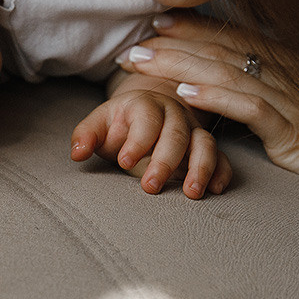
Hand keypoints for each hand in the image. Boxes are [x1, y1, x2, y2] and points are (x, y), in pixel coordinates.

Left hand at [71, 73, 232, 198]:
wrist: (148, 110)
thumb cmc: (120, 122)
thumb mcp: (99, 123)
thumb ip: (86, 135)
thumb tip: (76, 153)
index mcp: (146, 104)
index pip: (146, 119)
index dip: (138, 140)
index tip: (125, 162)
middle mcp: (174, 114)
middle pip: (177, 134)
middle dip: (165, 161)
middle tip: (150, 187)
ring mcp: (193, 130)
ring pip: (204, 144)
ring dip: (200, 168)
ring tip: (191, 193)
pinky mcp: (206, 147)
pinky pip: (222, 157)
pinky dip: (222, 172)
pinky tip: (216, 190)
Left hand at [115, 11, 298, 200]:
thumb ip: (285, 91)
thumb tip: (254, 87)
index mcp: (292, 65)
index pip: (235, 39)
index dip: (196, 28)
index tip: (160, 22)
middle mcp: (289, 73)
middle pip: (220, 51)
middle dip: (173, 44)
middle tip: (133, 42)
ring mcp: (291, 98)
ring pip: (224, 72)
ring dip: (177, 64)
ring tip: (141, 61)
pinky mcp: (294, 128)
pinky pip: (248, 107)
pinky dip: (213, 96)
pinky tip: (183, 91)